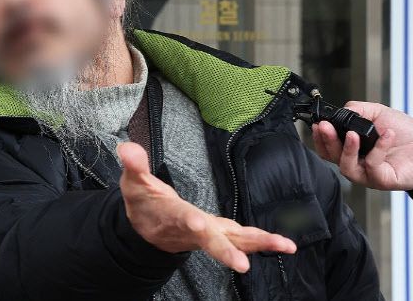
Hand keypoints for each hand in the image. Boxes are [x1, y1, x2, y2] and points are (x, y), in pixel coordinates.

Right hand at [117, 142, 295, 272]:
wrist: (146, 229)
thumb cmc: (142, 203)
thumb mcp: (134, 182)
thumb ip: (135, 165)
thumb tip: (128, 148)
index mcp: (172, 216)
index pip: (180, 218)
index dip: (189, 222)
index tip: (197, 225)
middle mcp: (192, 229)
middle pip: (210, 240)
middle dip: (226, 251)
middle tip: (242, 265)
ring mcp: (208, 233)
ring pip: (234, 241)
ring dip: (258, 244)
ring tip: (284, 245)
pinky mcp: (218, 233)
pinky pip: (242, 238)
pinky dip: (261, 241)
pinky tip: (282, 244)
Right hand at [312, 101, 412, 190]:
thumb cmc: (403, 131)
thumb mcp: (376, 113)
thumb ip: (356, 110)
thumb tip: (339, 112)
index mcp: (351, 149)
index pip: (327, 148)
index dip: (319, 138)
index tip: (319, 124)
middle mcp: (356, 163)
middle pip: (332, 158)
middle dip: (327, 141)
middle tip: (326, 126)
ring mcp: (368, 174)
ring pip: (347, 167)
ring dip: (347, 149)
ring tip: (353, 133)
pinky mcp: (383, 180)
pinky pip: (373, 166)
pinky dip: (378, 149)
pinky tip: (386, 134)